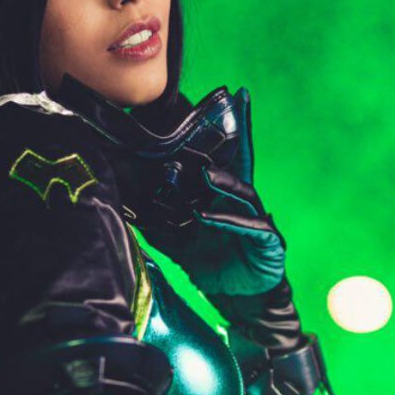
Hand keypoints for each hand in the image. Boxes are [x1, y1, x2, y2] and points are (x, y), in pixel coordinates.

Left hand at [137, 88, 287, 303]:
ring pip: (241, 192)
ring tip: (204, 174)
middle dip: (238, 134)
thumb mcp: (179, 242)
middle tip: (229, 107)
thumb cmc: (214, 266)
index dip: (228, 127)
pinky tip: (207, 215)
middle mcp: (242, 201)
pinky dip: (227, 220)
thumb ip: (159, 223)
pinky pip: (248, 226)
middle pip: (240, 162)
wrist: (239, 299)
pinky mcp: (266, 240)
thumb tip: (127, 208)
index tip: (232, 95)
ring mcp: (257, 218)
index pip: (223, 156)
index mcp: (223, 196)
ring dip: (222, 182)